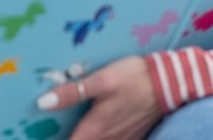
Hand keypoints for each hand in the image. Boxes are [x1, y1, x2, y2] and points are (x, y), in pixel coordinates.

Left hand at [38, 56, 163, 139]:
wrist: (169, 83)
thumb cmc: (132, 78)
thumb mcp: (100, 81)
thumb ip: (72, 93)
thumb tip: (43, 103)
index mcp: (95, 129)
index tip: (43, 136)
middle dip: (69, 138)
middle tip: (56, 131)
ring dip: (83, 137)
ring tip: (76, 129)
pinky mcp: (132, 137)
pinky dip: (100, 138)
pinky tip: (98, 129)